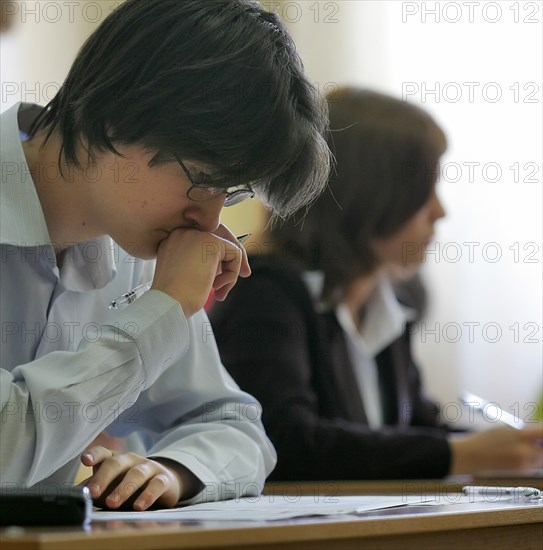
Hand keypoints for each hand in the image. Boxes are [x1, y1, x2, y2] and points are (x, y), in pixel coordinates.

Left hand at [79, 446, 200, 509]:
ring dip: (124, 488)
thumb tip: (76, 495)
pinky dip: (148, 495)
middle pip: (116, 463)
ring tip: (112, 504)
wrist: (164, 484)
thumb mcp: (111, 486)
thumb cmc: (130, 485)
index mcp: (115, 460)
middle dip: (103, 477)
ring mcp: (148, 467)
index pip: (103, 453)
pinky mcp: (163, 478)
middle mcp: (131, 460)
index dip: (94, 455)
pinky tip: (139, 506)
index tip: (85, 460)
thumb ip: (96, 490)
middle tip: (93, 492)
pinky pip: (156, 484)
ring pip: (136, 474)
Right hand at [151, 225, 249, 316]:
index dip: (219, 259)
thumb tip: (229, 258)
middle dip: (232, 258)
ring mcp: (196, 234)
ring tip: (218, 291)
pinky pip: (235, 253)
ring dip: (230, 271)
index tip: (221, 279)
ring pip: (227, 247)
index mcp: (173, 239)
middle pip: (219, 236)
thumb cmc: (175, 298)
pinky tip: (217, 287)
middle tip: (245, 274)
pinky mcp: (211, 242)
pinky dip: (232, 274)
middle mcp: (182, 231)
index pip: (205, 240)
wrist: (167, 304)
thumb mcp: (186, 274)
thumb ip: (202, 262)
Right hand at [449, 424, 542, 474]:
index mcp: (519, 436)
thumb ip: (525, 432)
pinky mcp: (522, 471)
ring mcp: (524, 463)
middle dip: (541, 443)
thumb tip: (540, 433)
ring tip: (527, 446)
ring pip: (542, 458)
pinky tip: (520, 454)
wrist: (472, 456)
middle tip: (537, 439)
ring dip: (538, 451)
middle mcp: (524, 451)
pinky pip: (535, 465)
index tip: (541, 432)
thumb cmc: (484, 441)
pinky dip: (532, 459)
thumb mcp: (505, 429)